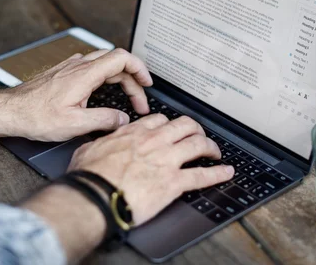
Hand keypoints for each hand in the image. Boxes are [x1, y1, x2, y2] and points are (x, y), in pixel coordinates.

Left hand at [0, 49, 152, 141]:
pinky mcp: (63, 72)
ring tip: (127, 96)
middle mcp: (78, 66)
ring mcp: (69, 67)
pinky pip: (91, 67)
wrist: (9, 111)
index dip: (140, 69)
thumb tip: (123, 120)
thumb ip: (104, 120)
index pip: (122, 59)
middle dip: (133, 79)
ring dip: (119, 78)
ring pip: (103, 63)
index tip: (148, 84)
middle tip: (139, 101)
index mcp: (85, 74)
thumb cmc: (35, 117)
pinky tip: (103, 90)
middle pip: (116, 61)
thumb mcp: (74, 125)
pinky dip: (104, 76)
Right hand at [23, 114, 233, 261]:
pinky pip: (202, 175)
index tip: (170, 129)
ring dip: (210, 147)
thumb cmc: (89, 177)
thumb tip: (101, 139)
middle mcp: (153, 142)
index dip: (168, 124)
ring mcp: (166, 160)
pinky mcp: (174, 182)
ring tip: (215, 151)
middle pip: (184, 126)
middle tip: (198, 135)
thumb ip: (102, 141)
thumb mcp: (89, 149)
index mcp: (133, 134)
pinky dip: (218, 174)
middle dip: (195, 129)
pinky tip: (226, 172)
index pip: (159, 121)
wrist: (95, 195)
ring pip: (197, 144)